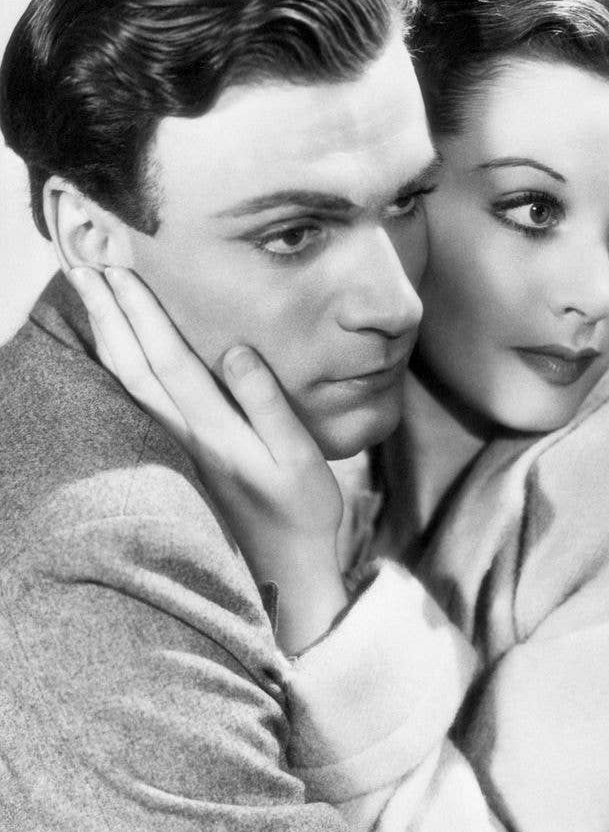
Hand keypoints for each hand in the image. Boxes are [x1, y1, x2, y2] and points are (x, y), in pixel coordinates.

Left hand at [68, 265, 347, 652]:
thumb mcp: (301, 457)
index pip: (169, 359)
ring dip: (104, 334)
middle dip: (108, 311)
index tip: (119, 267)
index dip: (143, 312)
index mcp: (217, 430)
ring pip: (127, 384)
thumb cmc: (303, 511)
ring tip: (89, 292)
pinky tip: (112, 349)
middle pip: (134, 365)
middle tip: (83, 260)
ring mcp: (176, 448)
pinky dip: (116, 367)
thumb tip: (236, 351)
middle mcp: (186, 436)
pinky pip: (134, 402)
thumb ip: (268, 403)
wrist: (287, 571)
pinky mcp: (177, 457)